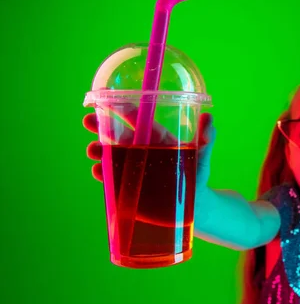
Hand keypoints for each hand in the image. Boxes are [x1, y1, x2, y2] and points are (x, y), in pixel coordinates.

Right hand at [82, 109, 215, 187]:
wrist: (195, 206)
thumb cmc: (198, 175)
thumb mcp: (203, 155)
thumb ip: (206, 137)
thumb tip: (209, 117)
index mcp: (157, 138)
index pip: (138, 120)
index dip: (124, 109)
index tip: (107, 97)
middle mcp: (142, 151)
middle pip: (118, 136)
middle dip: (101, 127)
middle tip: (88, 121)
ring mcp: (133, 169)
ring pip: (111, 156)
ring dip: (99, 151)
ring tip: (93, 150)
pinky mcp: (129, 188)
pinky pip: (112, 179)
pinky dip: (103, 175)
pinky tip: (99, 171)